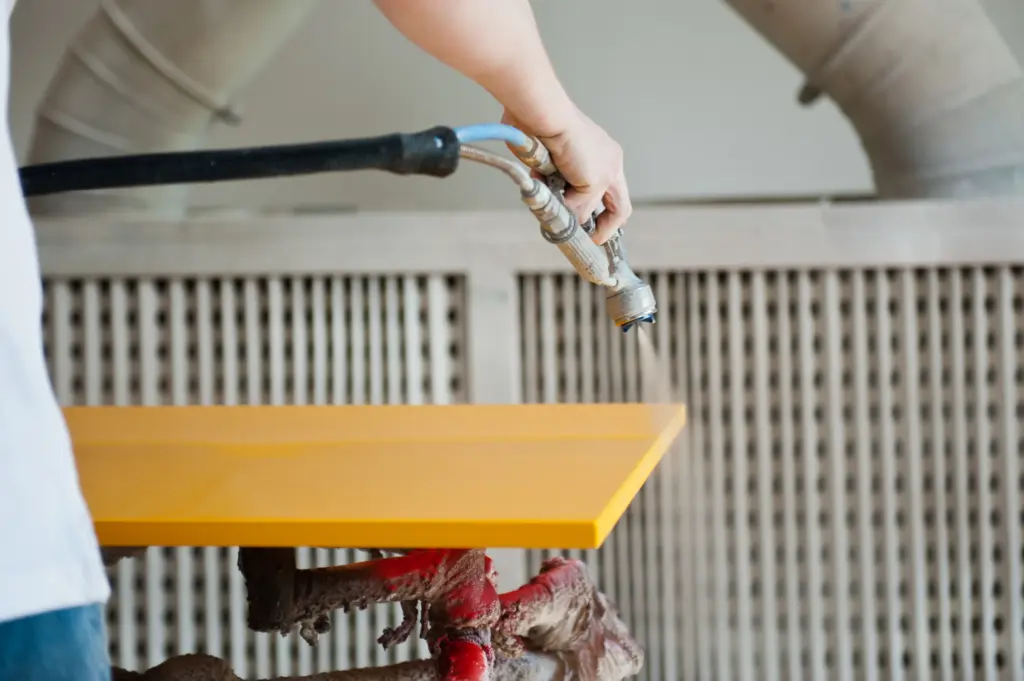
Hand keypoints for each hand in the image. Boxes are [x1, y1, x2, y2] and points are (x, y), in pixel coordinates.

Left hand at [502, 107, 630, 244]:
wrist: (545, 119)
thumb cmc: (575, 142)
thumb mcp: (592, 183)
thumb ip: (585, 207)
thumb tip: (572, 220)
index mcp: (613, 168)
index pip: (620, 207)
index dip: (610, 228)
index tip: (594, 240)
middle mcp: (595, 166)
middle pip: (592, 204)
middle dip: (581, 218)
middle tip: (570, 231)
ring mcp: (570, 163)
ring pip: (566, 198)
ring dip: (560, 204)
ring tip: (552, 203)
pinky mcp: (547, 161)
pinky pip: (546, 185)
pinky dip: (543, 191)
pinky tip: (539, 186)